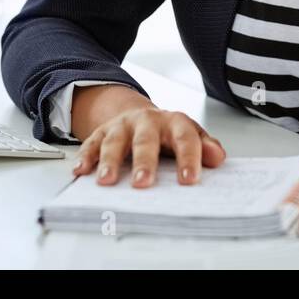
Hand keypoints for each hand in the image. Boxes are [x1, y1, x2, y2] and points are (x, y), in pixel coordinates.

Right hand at [71, 105, 226, 187]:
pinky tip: (81, 171)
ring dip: (109, 161)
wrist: (140, 116)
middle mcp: (146, 121)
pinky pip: (91, 143)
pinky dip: (85, 157)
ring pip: (114, 141)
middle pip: (145, 140)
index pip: (184, 138)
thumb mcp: (189, 135)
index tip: (189, 180)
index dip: (188, 158)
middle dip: (144, 161)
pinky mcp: (102, 132)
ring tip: (107, 181)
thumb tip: (217, 157)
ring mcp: (122, 126)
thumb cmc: (168, 133)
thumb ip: (205, 146)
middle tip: (143, 182)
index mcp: (173, 122)